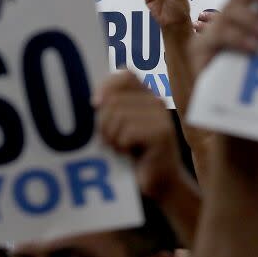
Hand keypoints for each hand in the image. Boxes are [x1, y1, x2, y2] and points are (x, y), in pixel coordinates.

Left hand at [95, 71, 184, 202]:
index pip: (124, 75)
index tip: (96, 105)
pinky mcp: (162, 134)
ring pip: (118, 116)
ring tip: (119, 147)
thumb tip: (96, 101)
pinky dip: (121, 147)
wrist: (159, 181)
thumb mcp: (119, 124)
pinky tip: (129, 153)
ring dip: (111, 137)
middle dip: (103, 123)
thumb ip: (110, 106)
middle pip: (113, 100)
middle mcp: (156, 101)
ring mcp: (161, 117)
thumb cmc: (134, 152)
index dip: (106, 87)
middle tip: (109, 139)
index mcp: (146, 94)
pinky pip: (127, 133)